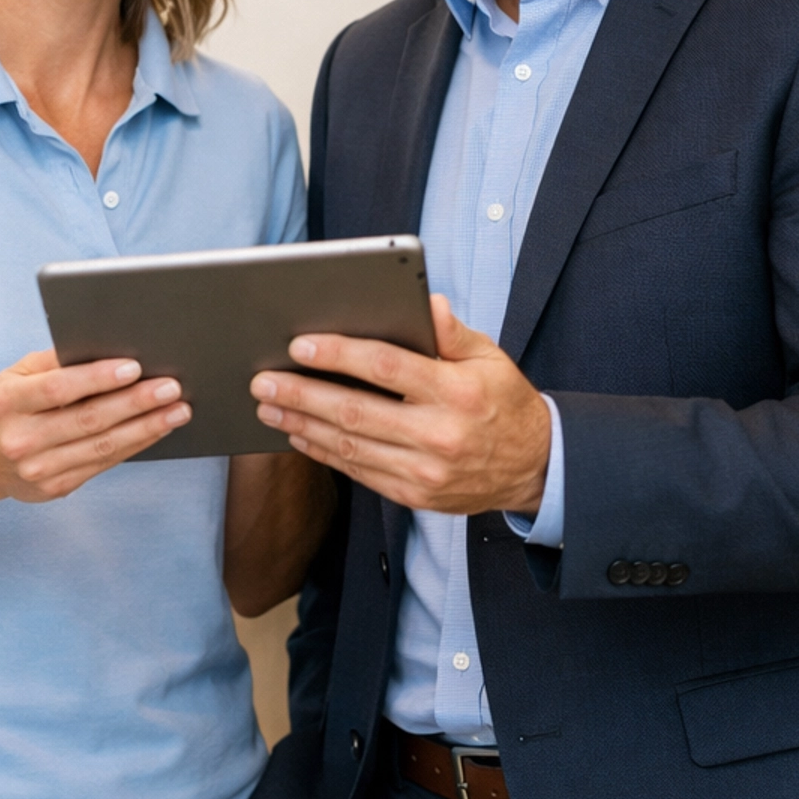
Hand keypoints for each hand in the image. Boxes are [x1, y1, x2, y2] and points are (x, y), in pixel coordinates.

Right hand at [0, 351, 190, 503]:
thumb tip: (109, 348)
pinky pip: (103, 464)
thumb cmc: (8, 406)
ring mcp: (38, 468)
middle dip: (136, 403)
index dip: (98, 378)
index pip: (58, 388)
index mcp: (8, 401)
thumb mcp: (17, 375)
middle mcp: (20, 438)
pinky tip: (156, 430)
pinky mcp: (55, 487)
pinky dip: (135, 445)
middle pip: (88, 419)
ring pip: (102, 446)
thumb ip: (56, 361)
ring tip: (178, 410)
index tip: (134, 367)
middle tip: (171, 388)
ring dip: (146, 428)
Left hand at [251, 295, 550, 516]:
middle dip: (302, 394)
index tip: (300, 345)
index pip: (387, 368)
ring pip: (350, 447)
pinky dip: (324, 453)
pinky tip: (299, 434)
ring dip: (302, 425)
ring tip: (269, 406)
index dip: (339, 355)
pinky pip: (360, 472)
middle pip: (356, 412)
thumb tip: (427, 302)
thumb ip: (452, 332)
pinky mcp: (415, 495)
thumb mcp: (490, 357)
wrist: (535, 467)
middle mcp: (439, 435)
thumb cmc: (504, 401)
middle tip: (264, 380)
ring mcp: (426, 471)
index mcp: (457, 392)